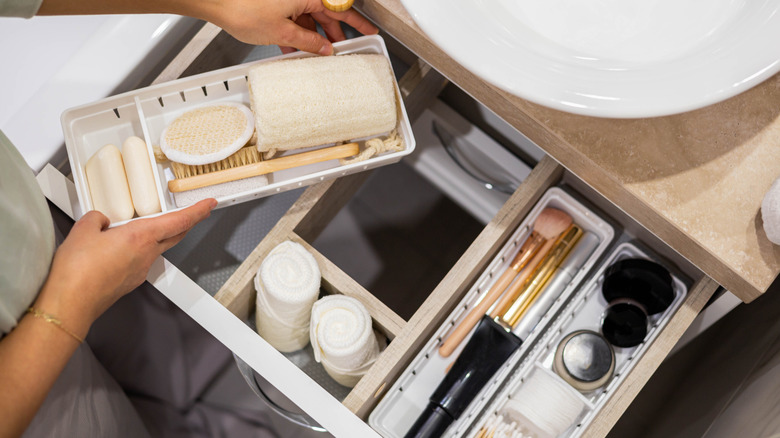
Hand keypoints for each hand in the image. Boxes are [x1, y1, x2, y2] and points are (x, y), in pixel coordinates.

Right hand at [33, 199, 215, 335]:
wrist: (70, 304)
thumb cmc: (77, 273)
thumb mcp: (83, 230)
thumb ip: (97, 218)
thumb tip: (100, 220)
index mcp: (140, 237)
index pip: (179, 221)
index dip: (197, 211)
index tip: (208, 204)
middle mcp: (146, 255)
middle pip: (174, 235)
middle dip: (186, 222)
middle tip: (193, 212)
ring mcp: (140, 270)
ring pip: (156, 248)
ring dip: (156, 236)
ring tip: (139, 227)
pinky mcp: (130, 282)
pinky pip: (139, 260)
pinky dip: (136, 250)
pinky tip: (118, 249)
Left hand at [198, 0, 377, 53]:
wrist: (217, 3)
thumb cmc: (244, 9)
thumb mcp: (283, 32)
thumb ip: (308, 42)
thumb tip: (325, 49)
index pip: (340, 8)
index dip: (357, 21)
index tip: (370, 30)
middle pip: (326, 14)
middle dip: (334, 34)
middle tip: (343, 50)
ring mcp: (288, 0)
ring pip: (309, 20)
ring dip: (313, 38)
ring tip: (317, 56)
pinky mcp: (276, 6)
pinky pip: (294, 21)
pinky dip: (297, 35)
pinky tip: (295, 51)